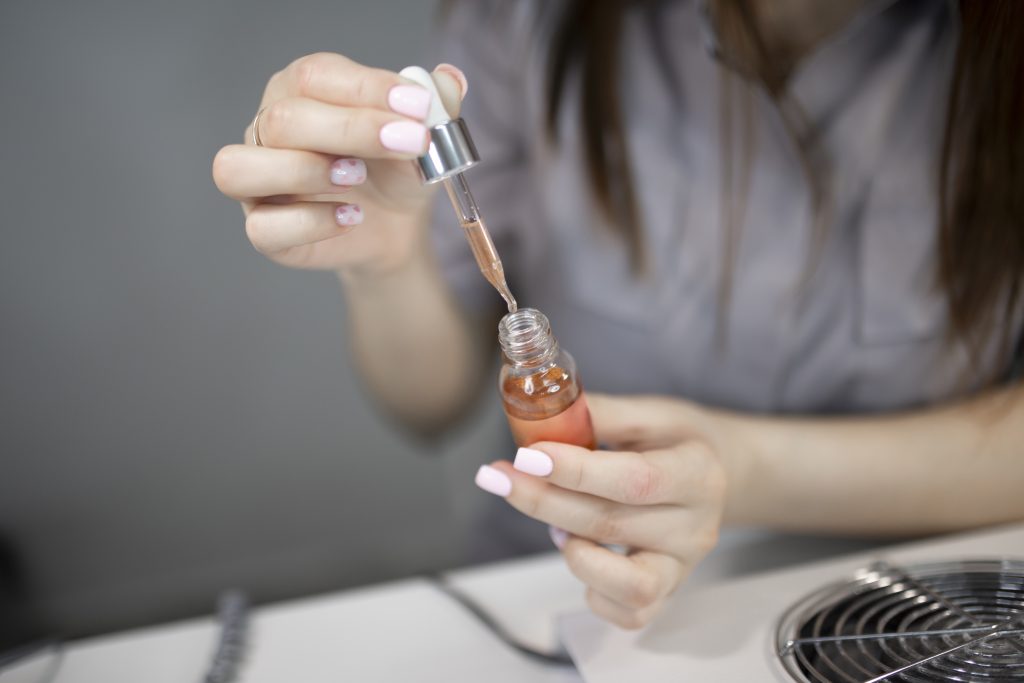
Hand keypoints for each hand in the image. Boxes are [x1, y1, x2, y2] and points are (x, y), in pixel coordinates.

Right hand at [212, 53, 465, 271]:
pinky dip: (309, 223)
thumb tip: (448, 81)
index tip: (418, 108)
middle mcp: (268, 130)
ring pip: (240, 168)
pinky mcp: (265, 231)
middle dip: (353, 129)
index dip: (367, 89)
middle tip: (409, 142)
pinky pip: (263, 228)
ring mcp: (258, 183)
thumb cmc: (397, 168)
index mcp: (301, 91)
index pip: (314, 75)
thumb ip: (435, 104)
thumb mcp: (424, 134)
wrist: (396, 225)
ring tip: (357, 177)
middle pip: (283, 119)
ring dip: (303, 171)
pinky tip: (350, 217)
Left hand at [474, 393, 728, 628]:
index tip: (528, 455)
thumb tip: (542, 412)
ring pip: (625, 582)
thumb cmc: (675, 440)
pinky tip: (576, 550)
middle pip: (612, 525)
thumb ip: (600, 414)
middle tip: (498, 477)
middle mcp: (696, 527)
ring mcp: (683, 567)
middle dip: (545, 501)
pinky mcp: (667, 594)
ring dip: (574, 552)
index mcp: (697, 473)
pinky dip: (593, 590)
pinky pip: (628, 614)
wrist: (717, 475)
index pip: (635, 479)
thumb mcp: (650, 412)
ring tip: (555, 524)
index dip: (577, 472)